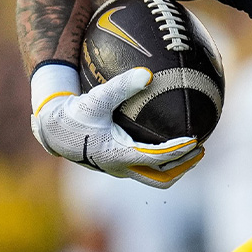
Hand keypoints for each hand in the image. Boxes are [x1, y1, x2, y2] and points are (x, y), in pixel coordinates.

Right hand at [29, 64, 200, 188]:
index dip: (178, 151)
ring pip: (155, 177)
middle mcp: (121, 167)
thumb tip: (148, 74)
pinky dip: (162, 160)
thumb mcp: (96, 99)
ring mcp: (120, 169)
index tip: (195, 140)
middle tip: (199, 149)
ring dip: (175, 167)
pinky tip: (171, 140)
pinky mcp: (118, 164)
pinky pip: (146, 167)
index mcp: (118, 155)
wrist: (52, 130)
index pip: (157, 158)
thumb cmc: (73, 113)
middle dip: (183, 166)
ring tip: (192, 150)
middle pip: (162, 177)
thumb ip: (121, 86)